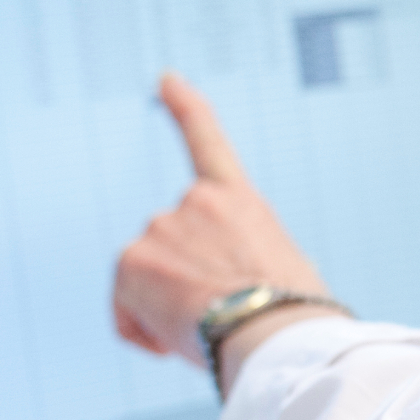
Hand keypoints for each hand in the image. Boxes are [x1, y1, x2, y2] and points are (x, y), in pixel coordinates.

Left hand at [113, 73, 332, 368]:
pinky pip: (125, 306)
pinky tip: (174, 340)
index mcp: (240, 201)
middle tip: (217, 313)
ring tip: (206, 328)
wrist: (276, 332)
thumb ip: (244, 258)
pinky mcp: (131, 261)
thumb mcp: (283, 268)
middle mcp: (195, 203)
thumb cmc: (293, 313)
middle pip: (170, 246)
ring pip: (147, 277)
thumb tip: (229, 287)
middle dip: (181, 280)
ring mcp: (160, 229)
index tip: (164, 80)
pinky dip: (142, 328)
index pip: (208, 141)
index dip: (185, 107)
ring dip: (165, 306)